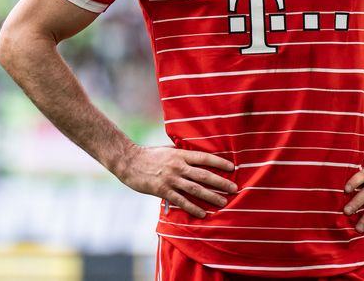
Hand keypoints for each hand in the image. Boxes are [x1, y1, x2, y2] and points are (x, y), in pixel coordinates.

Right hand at [113, 145, 237, 217]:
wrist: (129, 162)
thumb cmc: (150, 155)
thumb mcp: (168, 150)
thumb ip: (182, 154)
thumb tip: (197, 157)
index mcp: (180, 154)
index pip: (204, 158)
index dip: (219, 163)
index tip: (232, 168)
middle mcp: (178, 166)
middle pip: (204, 175)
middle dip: (221, 182)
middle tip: (234, 188)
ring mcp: (171, 179)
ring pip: (196, 189)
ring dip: (211, 196)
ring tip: (223, 202)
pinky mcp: (163, 191)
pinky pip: (181, 201)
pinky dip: (193, 208)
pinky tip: (203, 213)